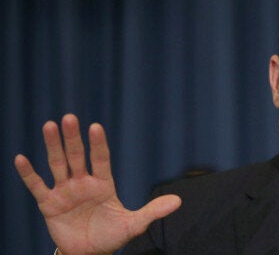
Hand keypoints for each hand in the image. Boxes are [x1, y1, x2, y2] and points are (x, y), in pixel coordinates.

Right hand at [14, 114, 180, 254]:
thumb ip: (153, 211)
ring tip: (49, 125)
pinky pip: (37, 186)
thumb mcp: (134, 225)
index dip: (98, 144)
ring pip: (57, 164)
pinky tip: (21, 158)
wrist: (89, 254)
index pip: (101, 159)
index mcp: (104, 184)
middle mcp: (83, 183)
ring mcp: (65, 191)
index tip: (95, 127)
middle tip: (69, 117)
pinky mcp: (49, 204)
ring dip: (53, 146)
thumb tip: (178, 201)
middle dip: (73, 138)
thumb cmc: (112, 235)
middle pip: (77, 156)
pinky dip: (29, 174)